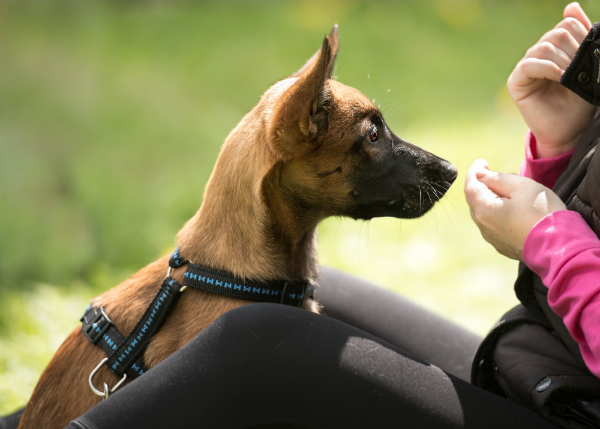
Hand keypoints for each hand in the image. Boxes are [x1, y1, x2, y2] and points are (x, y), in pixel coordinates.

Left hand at [464, 159, 566, 260]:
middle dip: (482, 185)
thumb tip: (480, 174)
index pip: (470, 186)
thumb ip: (496, 178)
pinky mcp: (503, 246)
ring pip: (484, 213)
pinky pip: (494, 225)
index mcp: (484, 210)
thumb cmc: (542, 212)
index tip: (482, 162)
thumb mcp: (520, 186)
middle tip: (496, 175)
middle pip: (475, 200)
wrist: (559, 246)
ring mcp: (492, 238)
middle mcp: (483, 226)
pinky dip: (497, 214)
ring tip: (508, 191)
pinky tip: (513, 210)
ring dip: (490, 200)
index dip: (474, 171)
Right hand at [508, 2, 594, 157]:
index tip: (590, 53)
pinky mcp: (516, 83)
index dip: (581, 34)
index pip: (567, 24)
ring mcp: (526, 67)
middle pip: (557, 33)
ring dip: (564, 60)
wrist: (570, 131)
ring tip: (571, 78)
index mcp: (555, 48)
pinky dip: (547, 68)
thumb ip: (582, 37)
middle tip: (582, 69)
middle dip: (574, 49)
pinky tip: (560, 78)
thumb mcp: (588, 65)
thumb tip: (570, 6)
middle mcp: (538, 55)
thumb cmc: (580, 102)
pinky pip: (529, 64)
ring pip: (544, 46)